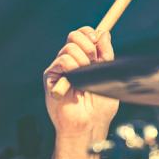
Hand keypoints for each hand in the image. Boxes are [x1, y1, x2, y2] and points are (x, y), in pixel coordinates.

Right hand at [43, 27, 118, 158]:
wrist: (89, 125)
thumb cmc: (100, 107)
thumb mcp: (107, 76)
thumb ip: (106, 54)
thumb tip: (104, 33)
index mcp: (84, 60)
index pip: (83, 35)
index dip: (90, 33)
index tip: (98, 39)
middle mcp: (70, 62)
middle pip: (74, 36)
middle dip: (88, 44)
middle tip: (94, 60)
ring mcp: (60, 69)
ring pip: (69, 47)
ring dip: (82, 59)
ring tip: (85, 76)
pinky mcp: (51, 77)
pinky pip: (62, 60)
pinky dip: (72, 66)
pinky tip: (75, 80)